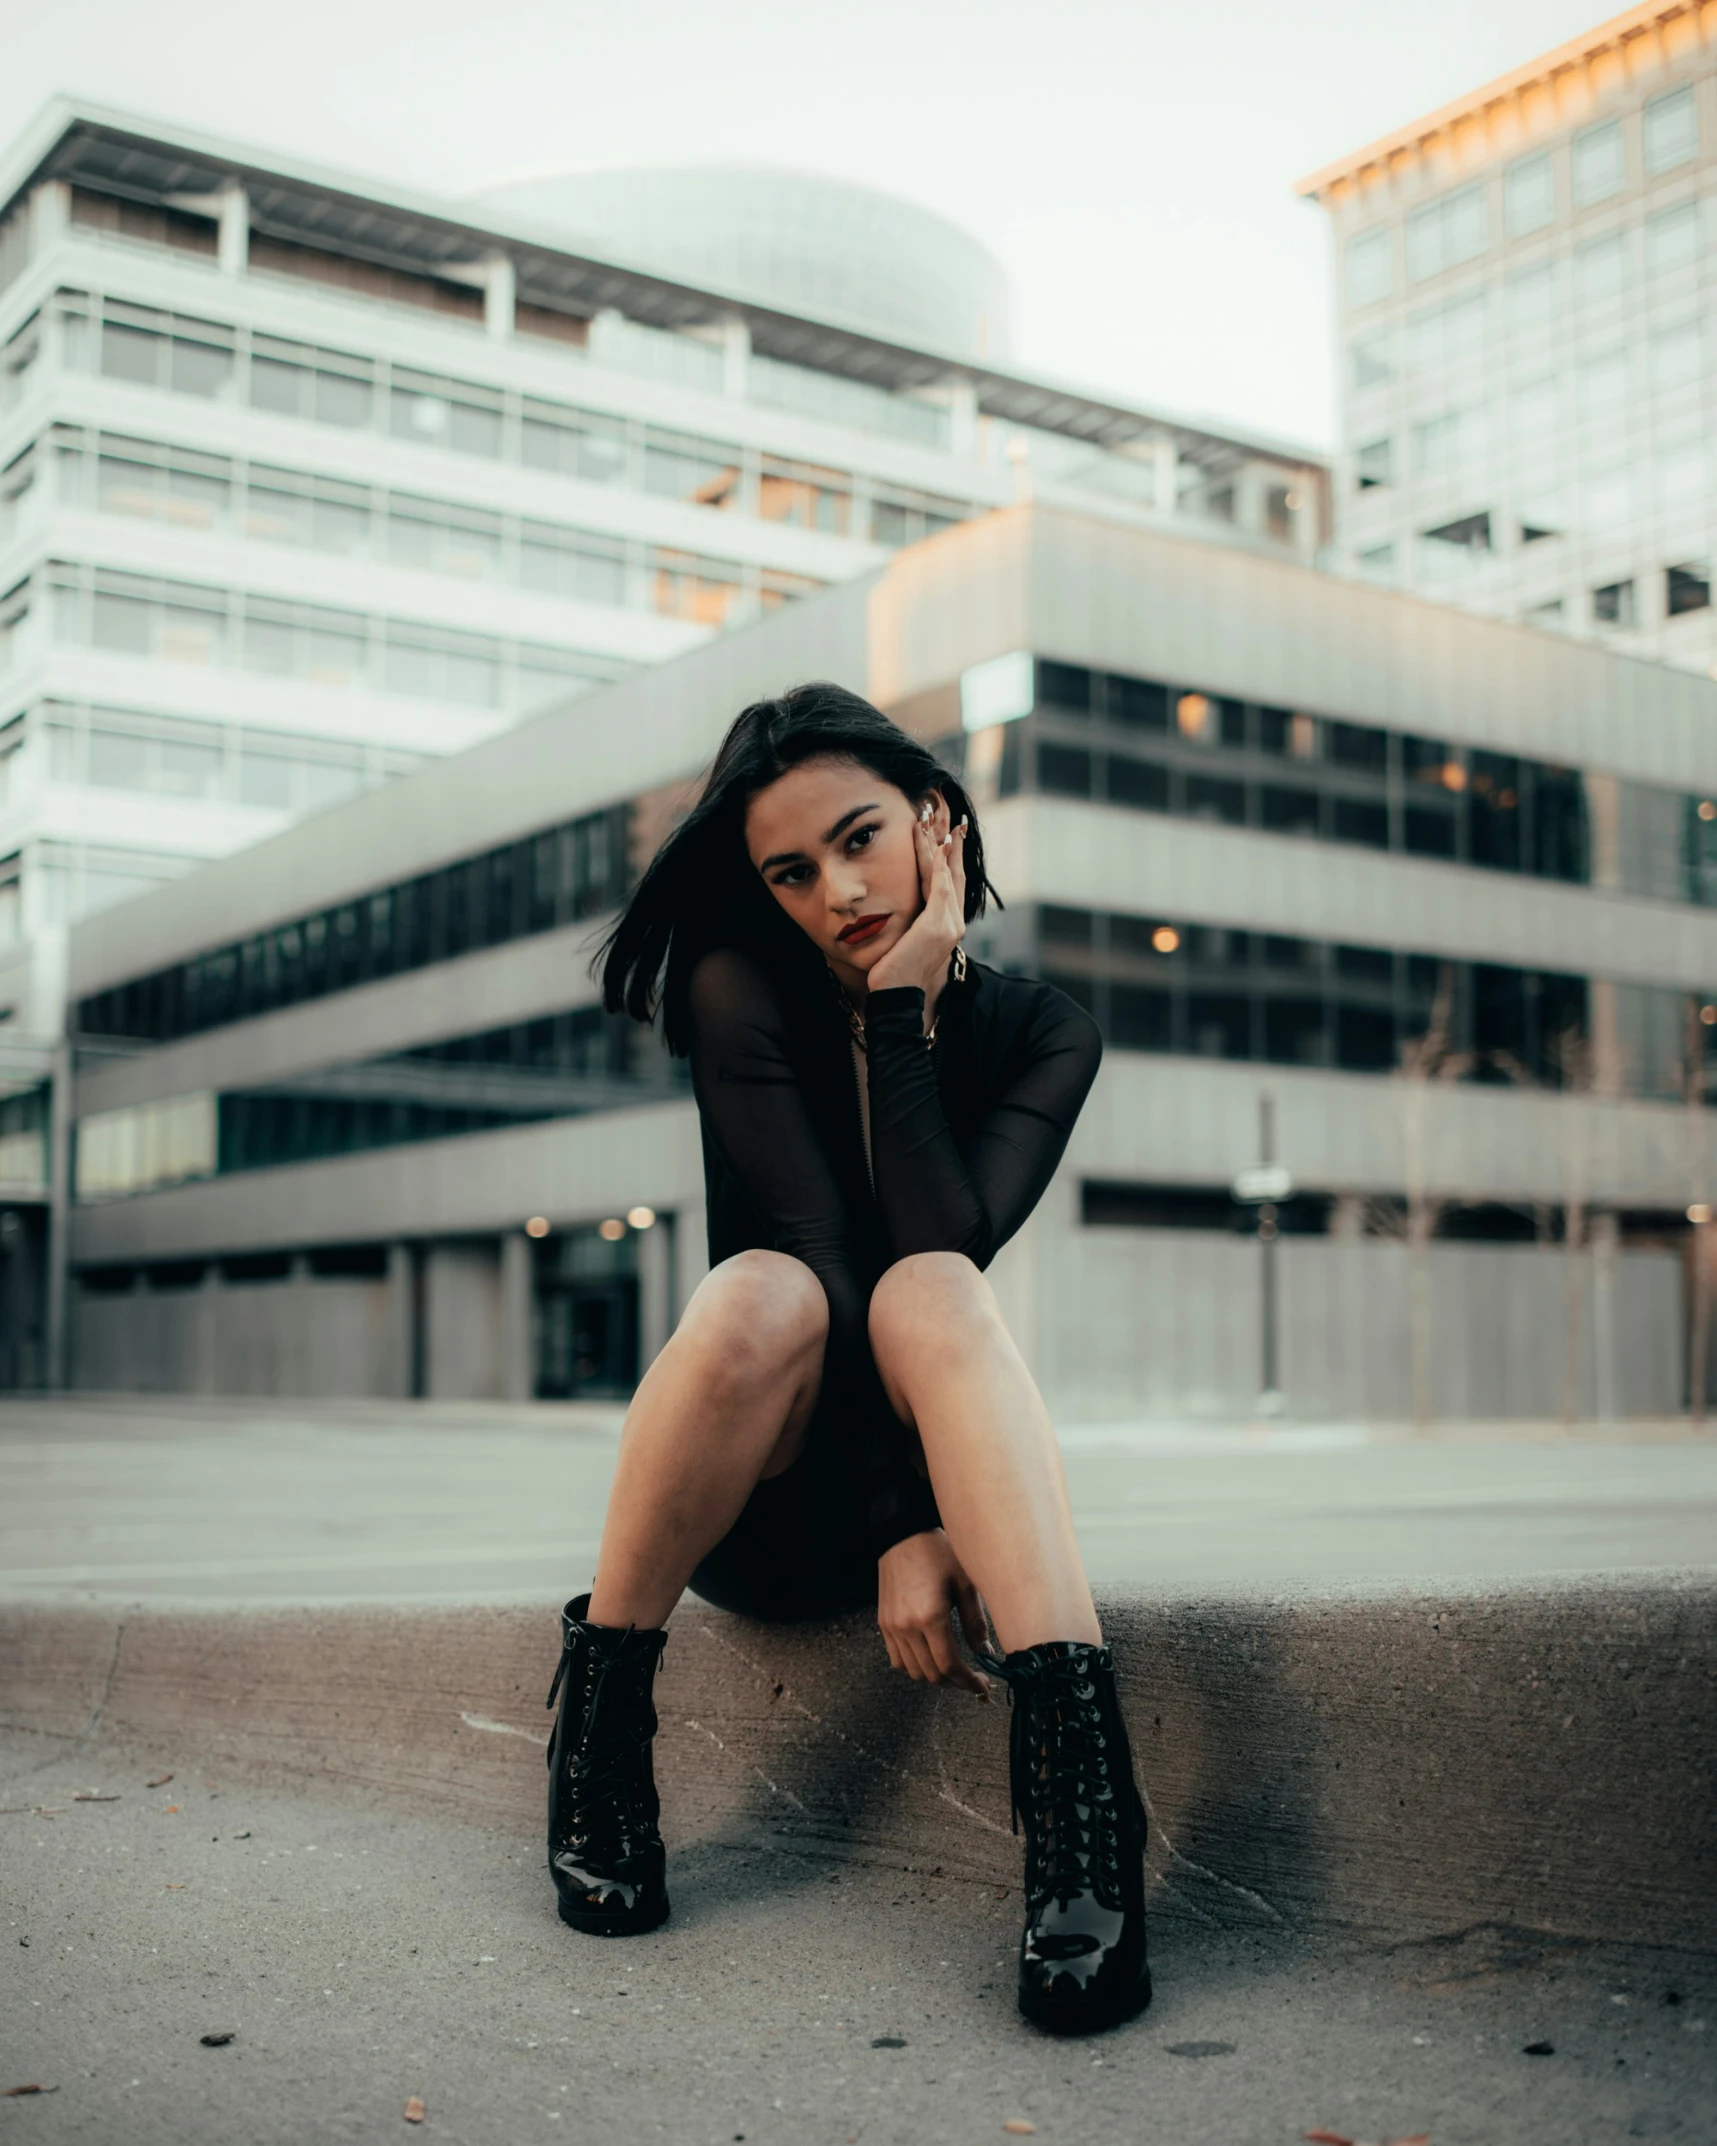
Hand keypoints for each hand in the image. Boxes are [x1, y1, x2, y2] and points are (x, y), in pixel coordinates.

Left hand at [866, 797, 966, 1012]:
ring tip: (935, 822)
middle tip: (950, 819)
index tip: (945, 836)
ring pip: (947, 875)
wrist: (895, 998)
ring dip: (941, 846)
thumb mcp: (903, 943)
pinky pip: (941, 886)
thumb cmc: (892, 975)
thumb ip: (909, 925)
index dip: (949, 860)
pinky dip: (939, 864)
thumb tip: (898, 911)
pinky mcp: (937, 925)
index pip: (951, 885)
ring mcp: (949, 925)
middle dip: (952, 846)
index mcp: (946, 927)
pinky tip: (935, 844)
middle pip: (956, 876)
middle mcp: (954, 924)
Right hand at [877, 1528, 991, 1694]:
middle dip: (955, 1683)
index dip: (968, 1683)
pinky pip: (897, 1659)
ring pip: (913, 1671)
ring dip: (935, 1676)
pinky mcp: (884, 1623)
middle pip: (932, 1674)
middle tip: (973, 1679)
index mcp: (931, 1617)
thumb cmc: (937, 1552)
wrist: (903, 1533)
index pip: (950, 1666)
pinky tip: (930, 1657)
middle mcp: (907, 1627)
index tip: (982, 1687)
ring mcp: (892, 1627)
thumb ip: (975, 1622)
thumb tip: (985, 1651)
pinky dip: (914, 1666)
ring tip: (953, 1669)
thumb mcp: (965, 1583)